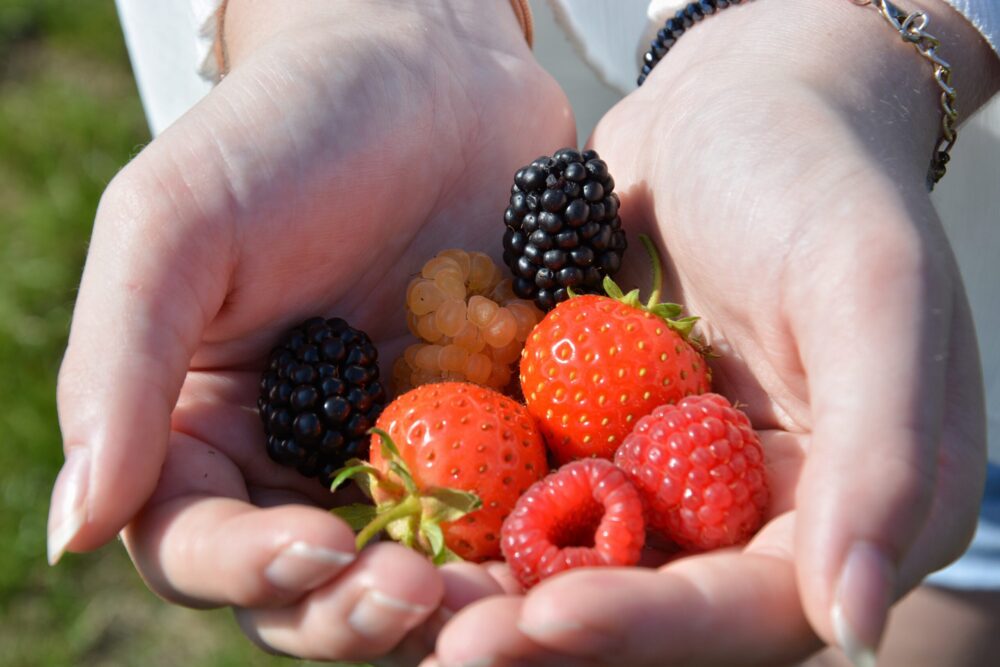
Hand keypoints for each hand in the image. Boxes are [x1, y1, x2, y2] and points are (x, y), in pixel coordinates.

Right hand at [48, 0, 573, 661]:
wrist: (430, 75)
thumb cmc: (287, 131)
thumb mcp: (179, 226)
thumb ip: (121, 368)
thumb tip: (70, 529)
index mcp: (205, 427)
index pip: (200, 543)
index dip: (248, 569)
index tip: (316, 549)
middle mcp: (302, 459)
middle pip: (315, 587)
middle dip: (359, 609)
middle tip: (417, 592)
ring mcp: (408, 452)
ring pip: (420, 571)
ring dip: (455, 602)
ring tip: (499, 598)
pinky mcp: (496, 431)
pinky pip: (514, 506)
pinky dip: (534, 536)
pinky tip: (569, 534)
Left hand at [432, 1, 999, 664]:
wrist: (734, 106)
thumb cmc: (820, 176)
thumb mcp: (872, 289)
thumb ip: (883, 453)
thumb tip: (858, 624)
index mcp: (843, 505)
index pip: (749, 605)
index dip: (651, 623)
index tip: (549, 619)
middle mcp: (754, 512)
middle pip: (652, 603)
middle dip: (549, 626)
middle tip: (449, 642)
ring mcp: (669, 476)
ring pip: (583, 560)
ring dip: (498, 587)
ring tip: (406, 594)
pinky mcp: (603, 435)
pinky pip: (540, 487)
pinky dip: (480, 509)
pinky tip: (407, 521)